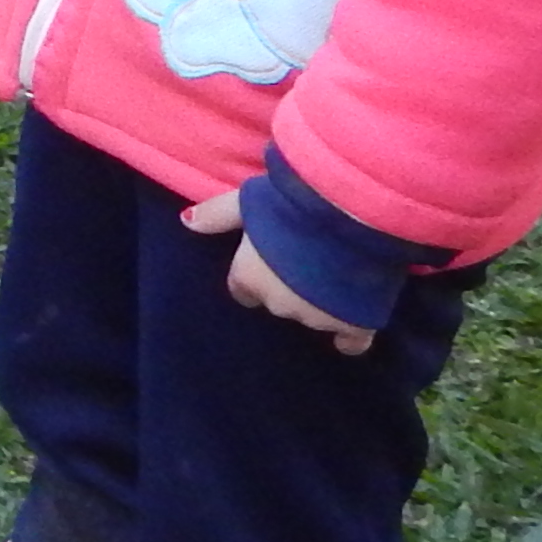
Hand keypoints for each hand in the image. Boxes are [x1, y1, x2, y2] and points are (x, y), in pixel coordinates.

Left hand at [181, 186, 373, 355]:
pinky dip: (351, 335)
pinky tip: (354, 323)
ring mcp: (317, 317)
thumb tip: (186, 222)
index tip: (270, 264)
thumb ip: (217, 214)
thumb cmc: (293, 203)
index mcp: (251, 276)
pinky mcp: (354, 324)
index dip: (256, 277)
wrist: (352, 213)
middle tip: (308, 260)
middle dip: (289, 287)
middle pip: (278, 301)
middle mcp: (279, 303)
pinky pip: (351, 342)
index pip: (243, 289)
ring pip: (312, 316)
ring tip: (337, 273)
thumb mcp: (247, 199)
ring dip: (320, 302)